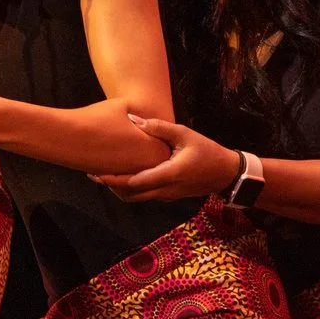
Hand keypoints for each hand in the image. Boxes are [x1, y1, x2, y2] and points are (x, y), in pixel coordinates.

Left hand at [93, 116, 236, 201]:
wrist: (227, 173)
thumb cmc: (207, 151)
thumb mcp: (185, 134)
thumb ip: (158, 127)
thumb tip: (133, 119)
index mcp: (169, 174)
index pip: (135, 182)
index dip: (113, 179)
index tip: (96, 172)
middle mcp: (166, 190)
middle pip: (131, 195)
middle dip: (111, 186)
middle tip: (93, 174)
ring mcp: (167, 196)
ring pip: (137, 198)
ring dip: (119, 190)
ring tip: (104, 176)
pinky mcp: (169, 196)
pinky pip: (145, 196)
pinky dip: (131, 190)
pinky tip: (123, 177)